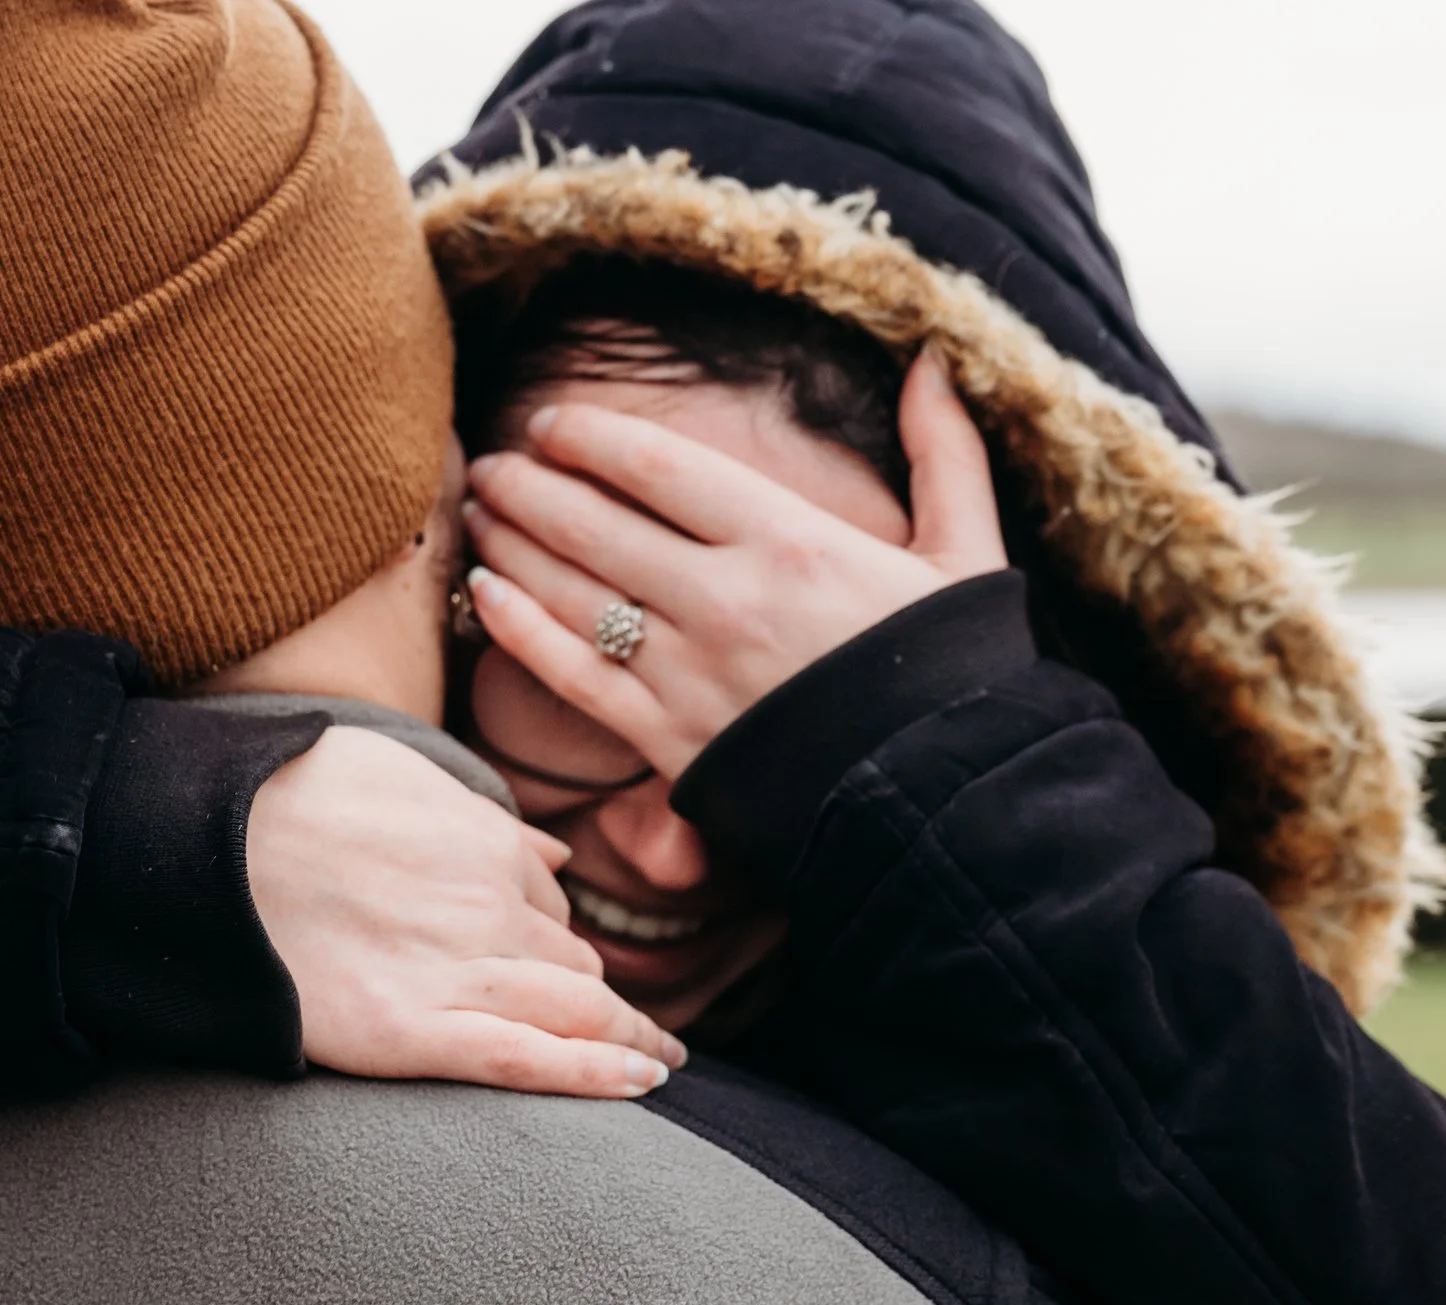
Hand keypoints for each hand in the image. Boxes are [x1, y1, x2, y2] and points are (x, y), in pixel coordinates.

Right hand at [248, 727, 685, 1096]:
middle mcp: (489, 906)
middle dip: (604, 1000)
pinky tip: (640, 1086)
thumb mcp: (402, 776)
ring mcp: (456, 970)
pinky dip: (594, 1076)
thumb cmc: (285, 796)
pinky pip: (527, 1060)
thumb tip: (552, 855)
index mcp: (487, 843)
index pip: (549, 907)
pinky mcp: (413, 1032)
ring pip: (574, 1011)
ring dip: (627, 1040)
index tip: (575, 974)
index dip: (558, 942)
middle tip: (643, 1033)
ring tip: (656, 1063)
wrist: (202, 840)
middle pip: (573, 964)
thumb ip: (482, 820)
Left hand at [461, 353, 1006, 778]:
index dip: (589, 437)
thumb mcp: (966, 553)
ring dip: (512, 545)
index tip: (550, 423)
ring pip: (572, 592)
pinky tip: (485, 595)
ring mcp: (690, 672)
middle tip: (491, 463)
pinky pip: (572, 676)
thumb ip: (944, 454)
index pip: (656, 467)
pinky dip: (520, 631)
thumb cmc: (956, 677)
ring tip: (479, 513)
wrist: (948, 803)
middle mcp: (726, 598)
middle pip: (595, 523)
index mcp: (791, 540)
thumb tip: (934, 359)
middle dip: (530, 486)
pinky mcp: (670, 741)